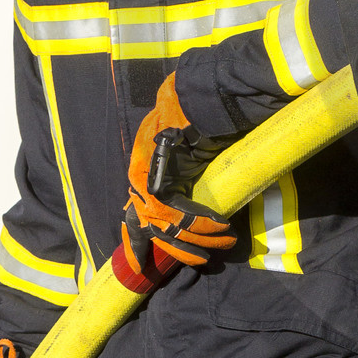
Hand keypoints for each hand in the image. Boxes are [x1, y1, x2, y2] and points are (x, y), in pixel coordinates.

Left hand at [124, 74, 236, 269]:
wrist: (205, 90)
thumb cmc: (204, 118)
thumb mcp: (192, 154)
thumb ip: (186, 178)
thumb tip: (195, 207)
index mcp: (144, 168)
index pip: (134, 213)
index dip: (136, 242)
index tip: (140, 267)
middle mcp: (139, 170)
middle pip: (147, 223)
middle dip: (174, 247)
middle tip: (200, 260)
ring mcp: (145, 169)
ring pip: (163, 221)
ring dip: (196, 237)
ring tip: (222, 242)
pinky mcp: (158, 169)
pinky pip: (174, 208)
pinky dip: (200, 222)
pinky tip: (220, 226)